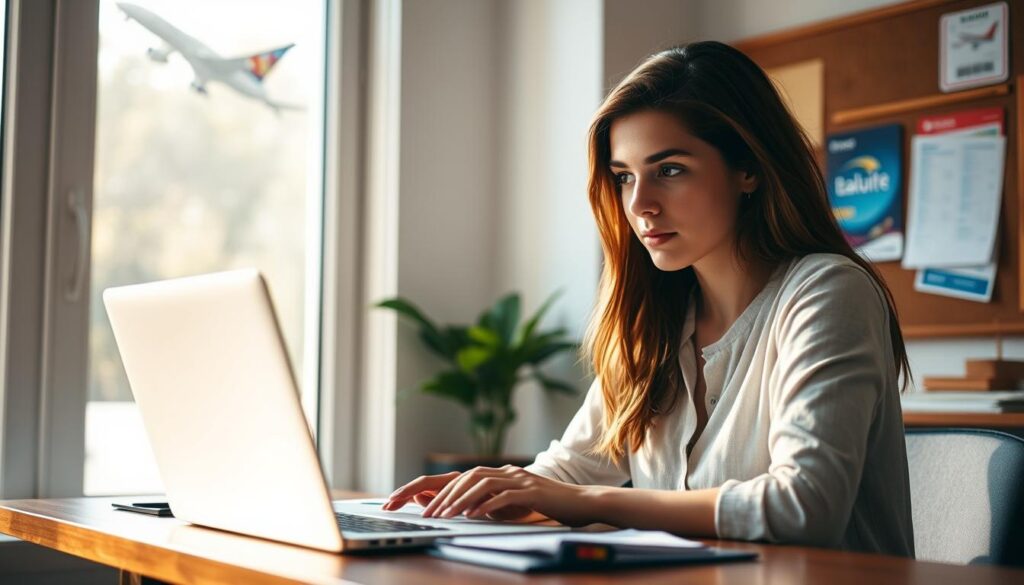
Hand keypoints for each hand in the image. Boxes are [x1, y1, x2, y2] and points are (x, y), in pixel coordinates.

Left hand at [382, 465, 602, 525]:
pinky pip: (504, 496)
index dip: (442, 489)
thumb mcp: (514, 503)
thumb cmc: (548, 505)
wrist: (581, 502)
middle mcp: (508, 472)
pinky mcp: (532, 491)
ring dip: (460, 500)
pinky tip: (472, 516)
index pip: (464, 477)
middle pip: (468, 477)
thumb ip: (493, 502)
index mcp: (502, 473)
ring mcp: (521, 479)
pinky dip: (486, 505)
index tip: (424, 506)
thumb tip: (466, 510)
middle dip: (444, 495)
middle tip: (428, 514)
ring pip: (482, 484)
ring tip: (445, 515)